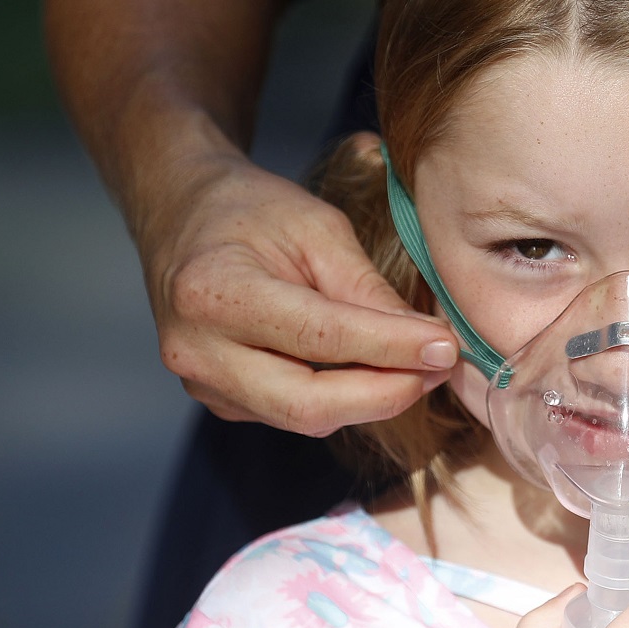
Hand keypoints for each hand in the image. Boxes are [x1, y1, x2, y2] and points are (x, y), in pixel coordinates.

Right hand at [138, 145, 459, 435]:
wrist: (183, 215)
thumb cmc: (252, 211)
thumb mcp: (318, 228)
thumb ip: (366, 289)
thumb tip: (426, 343)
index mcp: (214, 293)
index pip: (319, 339)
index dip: (390, 349)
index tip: (445, 346)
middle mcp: (197, 350)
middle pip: (306, 404)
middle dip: (385, 394)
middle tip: (438, 368)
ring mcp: (202, 383)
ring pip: (303, 416)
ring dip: (369, 399)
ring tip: (416, 365)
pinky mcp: (218, 399)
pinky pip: (290, 412)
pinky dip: (340, 397)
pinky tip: (371, 369)